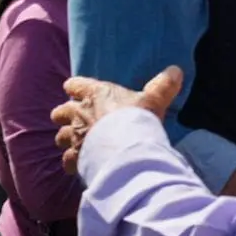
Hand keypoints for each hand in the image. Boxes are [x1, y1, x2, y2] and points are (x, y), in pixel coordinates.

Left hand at [53, 66, 182, 175]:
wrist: (126, 150)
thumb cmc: (137, 119)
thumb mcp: (154, 99)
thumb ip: (163, 84)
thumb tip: (176, 70)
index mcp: (95, 94)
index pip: (75, 85)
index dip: (75, 88)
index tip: (77, 90)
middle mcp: (79, 114)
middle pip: (60, 112)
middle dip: (65, 116)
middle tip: (77, 120)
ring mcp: (74, 137)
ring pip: (60, 137)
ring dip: (68, 139)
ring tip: (79, 143)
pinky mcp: (75, 158)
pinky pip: (68, 160)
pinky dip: (73, 162)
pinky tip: (82, 164)